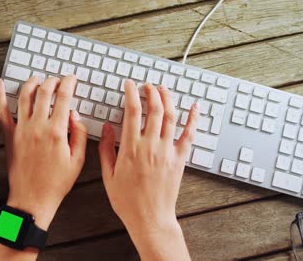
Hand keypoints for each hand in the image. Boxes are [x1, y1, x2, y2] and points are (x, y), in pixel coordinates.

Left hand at [0, 75, 86, 229]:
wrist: (32, 198)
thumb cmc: (56, 183)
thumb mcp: (77, 160)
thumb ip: (78, 134)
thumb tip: (75, 115)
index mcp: (56, 132)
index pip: (63, 97)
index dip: (69, 83)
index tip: (72, 79)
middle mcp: (37, 126)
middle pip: (44, 92)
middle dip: (53, 81)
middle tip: (58, 80)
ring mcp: (21, 129)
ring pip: (24, 96)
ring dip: (32, 83)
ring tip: (38, 79)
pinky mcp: (9, 136)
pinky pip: (2, 111)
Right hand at [98, 80, 198, 259]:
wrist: (150, 218)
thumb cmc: (127, 200)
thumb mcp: (108, 175)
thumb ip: (107, 149)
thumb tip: (108, 127)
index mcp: (131, 148)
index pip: (132, 111)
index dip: (131, 93)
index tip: (129, 85)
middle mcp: (150, 145)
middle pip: (154, 109)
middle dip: (151, 92)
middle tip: (147, 85)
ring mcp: (167, 151)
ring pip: (171, 117)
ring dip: (168, 99)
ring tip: (163, 89)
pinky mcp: (179, 159)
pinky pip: (189, 135)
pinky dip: (193, 119)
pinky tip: (195, 107)